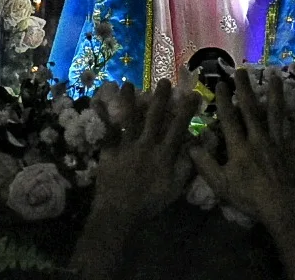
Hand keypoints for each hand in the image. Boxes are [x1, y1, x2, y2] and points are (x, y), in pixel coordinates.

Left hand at [71, 80, 197, 277]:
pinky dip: (102, 116)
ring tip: (128, 82)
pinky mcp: (109, 150)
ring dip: (129, 99)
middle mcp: (146, 144)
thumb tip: (198, 146)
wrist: (121, 213)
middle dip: (160, 97)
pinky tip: (96, 102)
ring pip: (129, 118)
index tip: (193, 94)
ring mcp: (126, 146)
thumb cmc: (150, 202)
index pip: (178, 127)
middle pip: (154, 117)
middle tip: (164, 81)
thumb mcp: (175, 188)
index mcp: (164, 154)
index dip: (186, 110)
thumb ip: (187, 166)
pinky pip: (105, 130)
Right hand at [190, 71, 294, 279]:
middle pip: (251, 109)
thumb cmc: (249, 197)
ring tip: (275, 76)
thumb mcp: (221, 185)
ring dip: (275, 93)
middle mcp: (258, 138)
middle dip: (245, 88)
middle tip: (242, 70)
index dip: (223, 100)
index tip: (220, 83)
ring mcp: (278, 142)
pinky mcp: (293, 150)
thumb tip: (189, 146)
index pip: (229, 118)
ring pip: (276, 113)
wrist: (282, 207)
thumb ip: (205, 164)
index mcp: (239, 146)